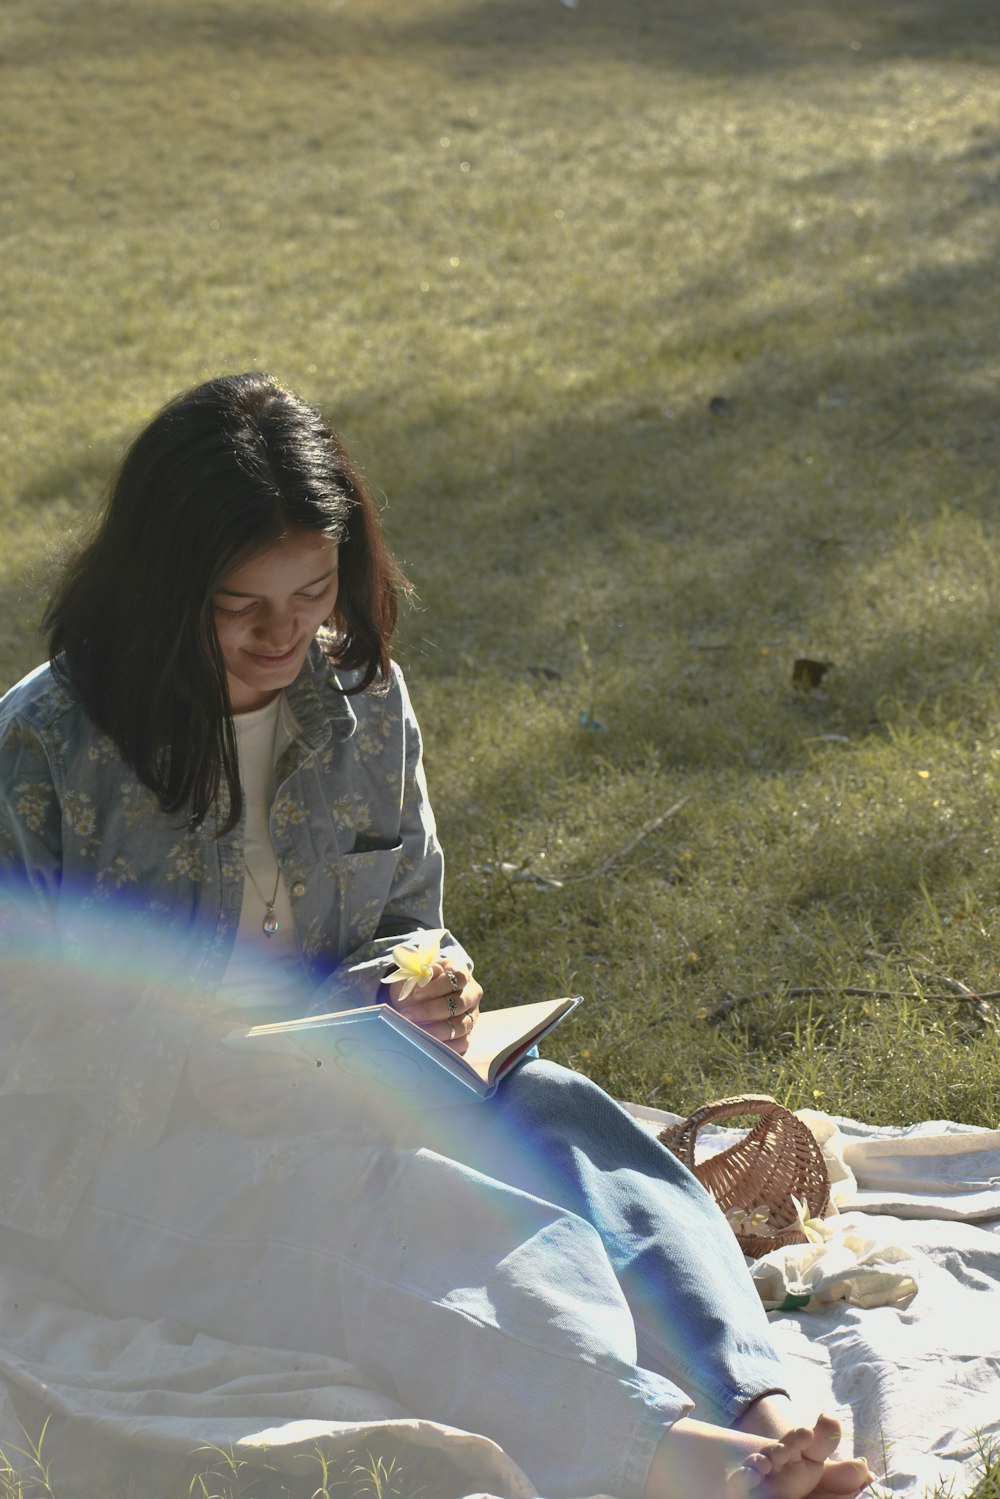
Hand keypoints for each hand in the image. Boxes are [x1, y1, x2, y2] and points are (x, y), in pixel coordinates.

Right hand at [185, 1015, 322, 1132]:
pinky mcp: (222, 1119)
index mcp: (211, 1064)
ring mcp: (215, 1109)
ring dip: (279, 1102)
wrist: (190, 1054)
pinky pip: (250, 1125)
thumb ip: (260, 1039)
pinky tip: (283, 1099)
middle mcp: (209, 1091)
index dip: (280, 1064)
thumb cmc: (216, 1037)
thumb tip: (293, 1048)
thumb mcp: (234, 1030)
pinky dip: (269, 1115)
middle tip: (309, 1074)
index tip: (303, 1061)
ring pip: (253, 1115)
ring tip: (296, 1086)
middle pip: (255, 1088)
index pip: (252, 1065)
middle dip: (286, 1081)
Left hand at [384, 960, 482, 1054]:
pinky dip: (445, 1046)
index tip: (416, 993)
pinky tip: (426, 1044)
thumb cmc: (418, 983)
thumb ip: (424, 975)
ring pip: (461, 1025)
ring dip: (435, 1030)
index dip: (438, 986)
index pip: (458, 977)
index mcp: (462, 971)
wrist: (418, 996)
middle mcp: (471, 993)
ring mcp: (472, 1015)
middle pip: (459, 1003)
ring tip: (413, 1031)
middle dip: (431, 1010)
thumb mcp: (417, 974)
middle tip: (407, 1014)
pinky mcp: (468, 1034)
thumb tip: (432, 972)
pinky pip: (463, 1043)